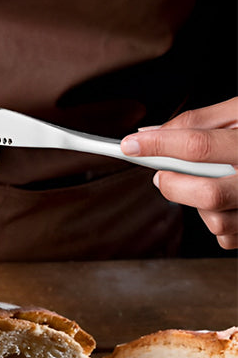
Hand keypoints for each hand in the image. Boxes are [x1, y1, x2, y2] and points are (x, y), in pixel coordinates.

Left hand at [121, 98, 237, 248]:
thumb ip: (198, 121)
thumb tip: (148, 132)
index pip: (197, 145)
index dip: (158, 145)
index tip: (130, 144)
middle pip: (206, 194)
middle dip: (174, 184)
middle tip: (163, 172)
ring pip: (214, 219)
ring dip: (196, 202)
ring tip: (211, 181)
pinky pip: (224, 236)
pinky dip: (214, 219)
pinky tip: (227, 200)